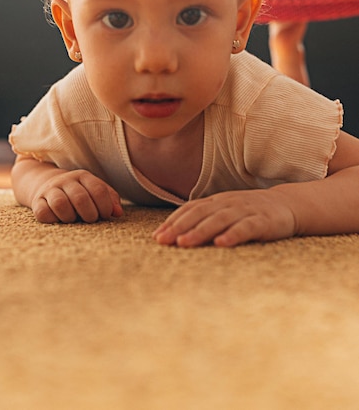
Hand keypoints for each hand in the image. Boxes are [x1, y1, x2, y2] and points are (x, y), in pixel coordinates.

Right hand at [31, 169, 122, 223]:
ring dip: (70, 217)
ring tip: (74, 220)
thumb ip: (110, 200)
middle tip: (91, 219)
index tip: (106, 215)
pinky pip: (43, 213)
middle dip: (89, 214)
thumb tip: (118, 213)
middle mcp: (66, 181)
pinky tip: (59, 220)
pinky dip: (53, 220)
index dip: (105, 206)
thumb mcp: (95, 190)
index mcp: (83, 176)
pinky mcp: (37, 202)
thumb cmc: (79, 192)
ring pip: (60, 204)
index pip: (98, 190)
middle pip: (80, 198)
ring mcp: (50, 190)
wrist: (47, 185)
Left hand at [152, 190, 296, 247]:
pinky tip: (221, 244)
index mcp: (217, 201)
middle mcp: (228, 203)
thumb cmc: (250, 212)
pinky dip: (232, 235)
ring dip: (200, 231)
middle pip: (200, 214)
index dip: (173, 221)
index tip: (157, 236)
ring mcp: (245, 211)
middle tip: (162, 241)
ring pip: (219, 220)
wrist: (288, 205)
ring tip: (183, 243)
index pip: (191, 209)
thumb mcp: (226, 212)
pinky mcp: (263, 222)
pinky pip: (246, 228)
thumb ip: (206, 219)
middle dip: (179, 227)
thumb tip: (177, 235)